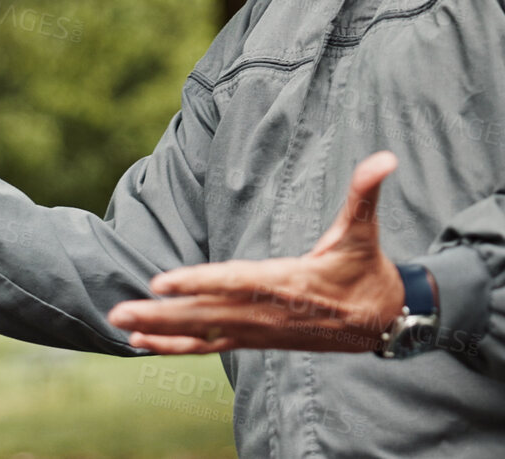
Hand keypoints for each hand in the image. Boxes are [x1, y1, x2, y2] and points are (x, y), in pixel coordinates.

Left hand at [108, 151, 406, 354]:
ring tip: (121, 325)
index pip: (236, 282)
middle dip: (162, 313)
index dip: (198, 283)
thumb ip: (366, 192)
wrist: (384, 323)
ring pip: (203, 332)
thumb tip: (384, 158)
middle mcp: (268, 311)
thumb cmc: (368, 272)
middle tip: (119, 309)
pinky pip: (210, 346)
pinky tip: (146, 344)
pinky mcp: (257, 340)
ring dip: (161, 330)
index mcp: (288, 282)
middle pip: (207, 314)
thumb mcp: (365, 231)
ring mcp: (260, 330)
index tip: (162, 283)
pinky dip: (178, 346)